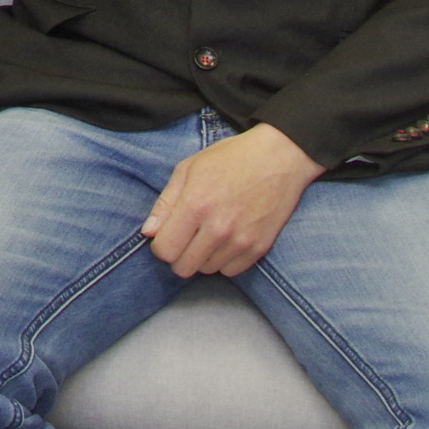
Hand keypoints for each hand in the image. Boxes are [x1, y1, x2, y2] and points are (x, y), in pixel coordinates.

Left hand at [140, 123, 322, 277]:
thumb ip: (165, 203)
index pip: (165, 250)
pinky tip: (226, 240)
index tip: (167, 234)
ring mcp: (241, 240)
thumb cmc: (230, 158)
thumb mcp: (188, 169)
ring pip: (206, 270)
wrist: (279, 158)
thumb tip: (149, 233)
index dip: (160, 245)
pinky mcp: (260, 248)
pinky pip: (231, 271)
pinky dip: (224, 260)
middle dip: (178, 255)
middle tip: (186, 237)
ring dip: (202, 257)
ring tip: (208, 233)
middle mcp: (218, 228)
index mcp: (195, 205)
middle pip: (183, 267)